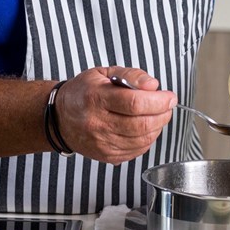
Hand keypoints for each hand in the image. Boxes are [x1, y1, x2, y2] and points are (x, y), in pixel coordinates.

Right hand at [53, 67, 175, 163]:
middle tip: (167, 105)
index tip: (169, 97)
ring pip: (142, 140)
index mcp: (96, 98)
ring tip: (157, 115)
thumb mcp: (104, 73)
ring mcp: (101, 143)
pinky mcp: (107, 156)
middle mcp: (97, 123)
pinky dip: (147, 139)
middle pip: (141, 125)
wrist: (61, 118)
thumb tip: (153, 85)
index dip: (158, 101)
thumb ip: (131, 75)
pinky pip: (137, 151)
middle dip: (162, 114)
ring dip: (157, 127)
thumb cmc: (84, 93)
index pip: (134, 103)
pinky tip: (145, 128)